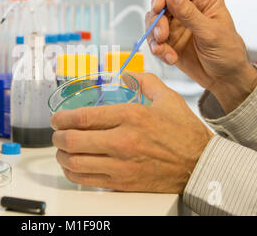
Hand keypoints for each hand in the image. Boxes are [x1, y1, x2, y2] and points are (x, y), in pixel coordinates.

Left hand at [51, 72, 212, 193]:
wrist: (200, 165)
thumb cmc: (184, 133)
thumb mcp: (167, 97)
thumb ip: (145, 80)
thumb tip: (127, 74)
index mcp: (131, 117)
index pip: (83, 118)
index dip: (62, 118)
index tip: (56, 118)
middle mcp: (122, 141)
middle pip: (73, 141)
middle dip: (57, 136)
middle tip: (56, 133)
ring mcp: (121, 165)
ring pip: (75, 163)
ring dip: (61, 155)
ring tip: (62, 150)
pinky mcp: (122, 183)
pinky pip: (87, 180)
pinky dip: (72, 173)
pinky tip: (72, 166)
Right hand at [146, 0, 256, 112]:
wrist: (225, 78)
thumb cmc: (227, 52)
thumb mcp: (210, 33)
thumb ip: (190, 14)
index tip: (157, 8)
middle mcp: (188, 7)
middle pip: (161, 2)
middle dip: (157, 20)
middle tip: (161, 36)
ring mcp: (176, 23)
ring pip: (154, 21)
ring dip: (154, 36)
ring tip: (163, 50)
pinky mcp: (169, 39)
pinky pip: (154, 39)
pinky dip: (157, 49)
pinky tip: (169, 58)